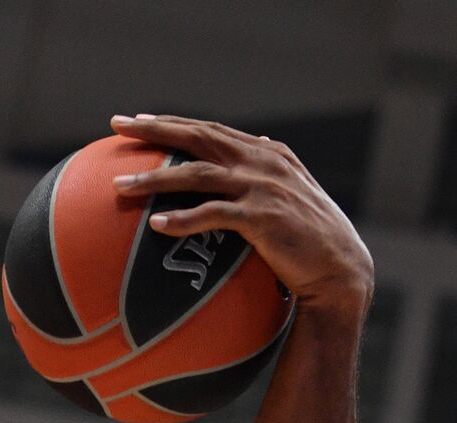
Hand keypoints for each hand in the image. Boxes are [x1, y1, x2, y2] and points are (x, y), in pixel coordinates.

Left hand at [110, 114, 373, 309]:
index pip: (209, 129)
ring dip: (154, 179)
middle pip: (198, 137)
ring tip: (118, 186)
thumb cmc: (308, 235)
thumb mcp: (290, 190)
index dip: (172, 122)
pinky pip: (213, 216)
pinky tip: (155, 225)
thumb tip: (254, 139)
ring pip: (197, 174)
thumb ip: (267, 166)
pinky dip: (183, 219)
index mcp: (265, 152)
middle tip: (117, 126)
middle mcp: (262, 162)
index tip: (136, 120)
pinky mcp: (263, 218)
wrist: (339, 269)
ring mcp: (262, 188)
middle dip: (154, 129)